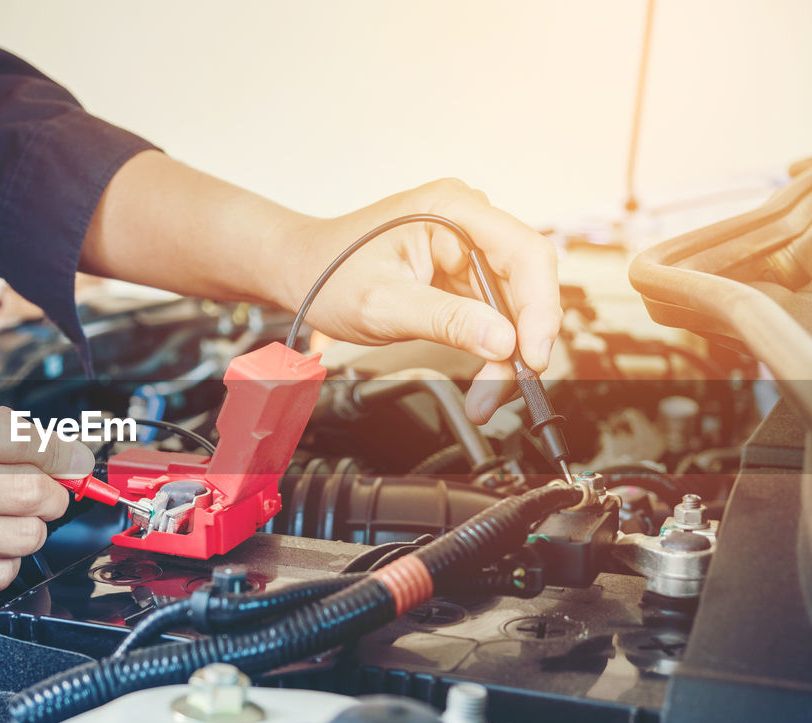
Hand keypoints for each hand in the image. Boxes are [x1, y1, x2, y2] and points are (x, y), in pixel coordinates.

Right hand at [0, 399, 93, 613]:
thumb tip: (35, 443)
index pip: (0, 434)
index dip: (50, 446)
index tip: (67, 454)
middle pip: (19, 488)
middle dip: (53, 490)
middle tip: (54, 488)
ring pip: (13, 535)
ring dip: (31, 528)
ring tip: (17, 518)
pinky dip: (4, 561)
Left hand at [278, 178, 560, 423]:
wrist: (300, 272)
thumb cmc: (328, 272)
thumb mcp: (383, 303)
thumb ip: (445, 320)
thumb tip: (502, 341)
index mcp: (454, 209)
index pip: (526, 254)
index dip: (539, 308)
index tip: (534, 356)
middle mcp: (469, 222)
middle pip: (526, 283)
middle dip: (522, 341)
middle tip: (507, 388)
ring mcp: (467, 249)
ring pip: (514, 306)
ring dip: (508, 354)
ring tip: (486, 394)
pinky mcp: (461, 276)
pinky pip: (494, 314)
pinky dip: (492, 350)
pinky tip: (485, 378)